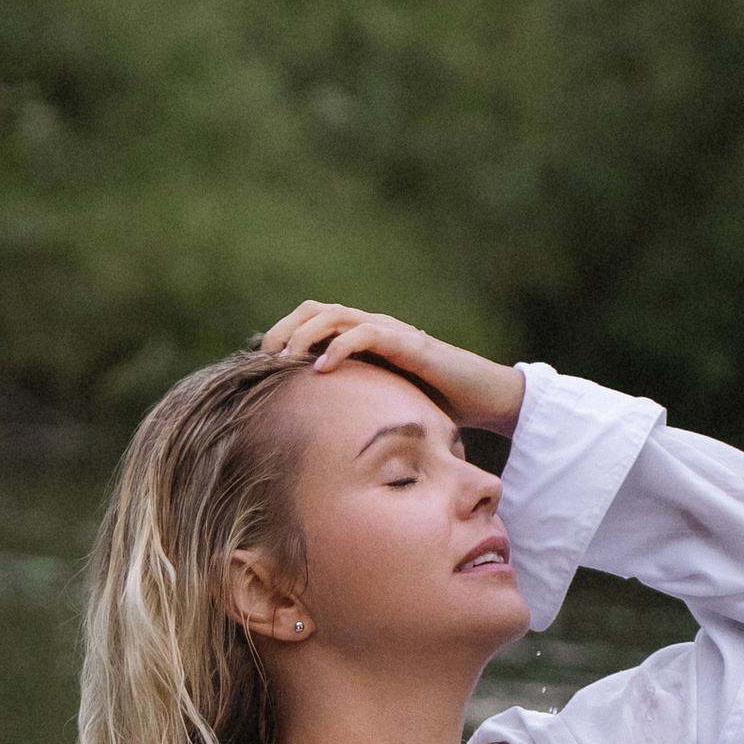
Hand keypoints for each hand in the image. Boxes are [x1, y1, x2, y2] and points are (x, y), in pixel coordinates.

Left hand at [254, 299, 524, 439]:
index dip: (284, 332)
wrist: (484, 398)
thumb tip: (309, 434)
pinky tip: (321, 368)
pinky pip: (366, 334)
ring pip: (335, 315)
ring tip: (283, 360)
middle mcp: (373, 326)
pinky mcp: (408, 343)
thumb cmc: (434, 404)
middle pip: (316, 308)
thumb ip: (351, 404)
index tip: (259, 362)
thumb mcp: (380, 404)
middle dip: (285, 328)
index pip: (313, 317)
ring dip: (304, 334)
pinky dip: (339, 347)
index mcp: (362, 336)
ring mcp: (390, 331)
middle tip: (262, 358)